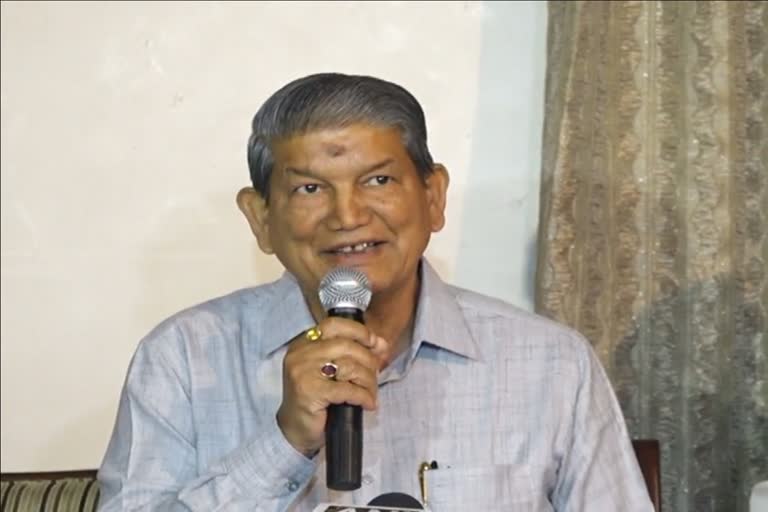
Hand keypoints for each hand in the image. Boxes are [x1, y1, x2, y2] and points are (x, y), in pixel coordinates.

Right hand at [276, 316, 389, 456]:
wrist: (294, 430)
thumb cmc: (316, 399)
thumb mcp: (331, 371)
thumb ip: (352, 354)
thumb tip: (381, 343)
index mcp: (304, 344)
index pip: (334, 325)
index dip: (358, 331)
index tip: (375, 343)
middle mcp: (300, 354)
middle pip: (346, 345)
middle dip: (368, 360)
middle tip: (375, 375)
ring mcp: (303, 372)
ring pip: (349, 366)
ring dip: (368, 380)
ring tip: (371, 392)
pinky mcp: (310, 391)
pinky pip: (347, 389)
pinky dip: (363, 396)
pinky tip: (368, 403)